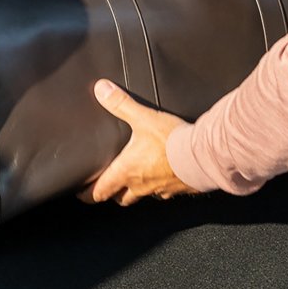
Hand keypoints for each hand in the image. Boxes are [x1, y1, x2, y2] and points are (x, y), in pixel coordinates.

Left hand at [79, 81, 196, 204]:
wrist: (205, 155)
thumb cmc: (172, 141)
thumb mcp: (143, 117)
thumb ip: (121, 104)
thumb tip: (101, 90)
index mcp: (127, 171)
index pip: (100, 192)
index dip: (88, 194)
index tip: (83, 193)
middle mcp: (141, 185)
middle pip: (120, 198)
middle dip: (112, 193)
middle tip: (107, 187)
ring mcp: (160, 190)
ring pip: (142, 197)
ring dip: (136, 191)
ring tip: (135, 180)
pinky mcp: (178, 190)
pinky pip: (165, 193)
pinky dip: (161, 187)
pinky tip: (164, 175)